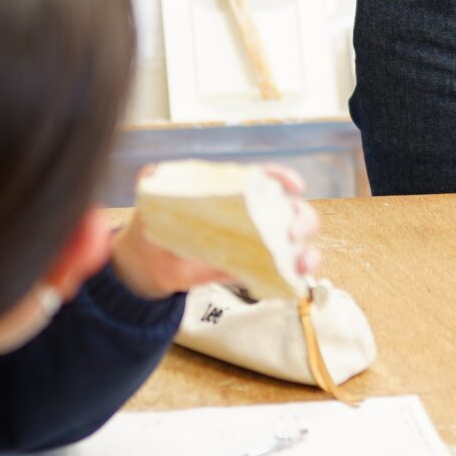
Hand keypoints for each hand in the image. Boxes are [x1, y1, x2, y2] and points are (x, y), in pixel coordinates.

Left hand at [109, 165, 325, 300]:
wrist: (149, 264)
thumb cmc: (158, 223)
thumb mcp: (155, 198)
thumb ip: (157, 180)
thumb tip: (153, 173)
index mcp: (236, 192)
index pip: (267, 180)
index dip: (284, 179)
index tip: (294, 185)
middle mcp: (254, 216)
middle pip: (292, 212)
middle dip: (302, 219)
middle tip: (293, 232)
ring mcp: (256, 245)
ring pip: (295, 246)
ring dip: (307, 253)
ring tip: (302, 263)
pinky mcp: (252, 272)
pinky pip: (280, 275)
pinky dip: (291, 279)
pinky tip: (293, 282)